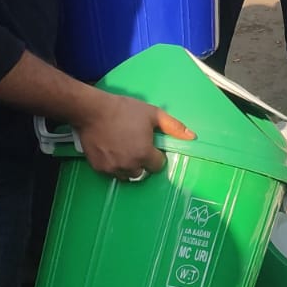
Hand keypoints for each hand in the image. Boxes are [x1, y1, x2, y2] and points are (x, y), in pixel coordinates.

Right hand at [72, 89, 195, 182]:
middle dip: (142, 162)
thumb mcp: (153, 114)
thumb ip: (173, 126)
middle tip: (136, 147)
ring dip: (129, 167)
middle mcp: (129, 166)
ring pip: (127, 176)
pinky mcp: (99, 168)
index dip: (156, 155)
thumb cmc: (125, 110)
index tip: (150, 146)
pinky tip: (112, 152)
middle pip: (142, 173)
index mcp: (144, 154)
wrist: (93, 111)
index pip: (157, 166)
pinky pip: (111, 173)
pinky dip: (114, 166)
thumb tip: (192, 137)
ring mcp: (113, 169)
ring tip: (125, 150)